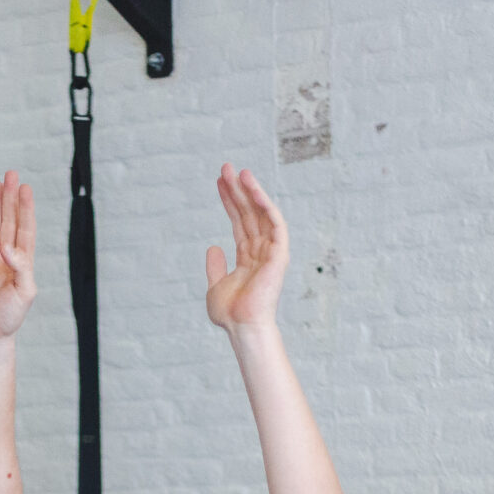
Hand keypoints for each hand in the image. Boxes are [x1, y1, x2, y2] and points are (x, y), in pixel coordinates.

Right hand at [0, 173, 36, 341]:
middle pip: (9, 221)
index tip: (25, 188)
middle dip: (11, 199)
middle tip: (12, 174)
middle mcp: (6, 259)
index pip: (24, 229)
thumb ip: (20, 268)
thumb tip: (6, 247)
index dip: (25, 208)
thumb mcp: (24, 294)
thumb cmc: (9, 319)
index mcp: (22, 263)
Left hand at [205, 165, 288, 331]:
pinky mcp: (279, 253)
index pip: (239, 221)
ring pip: (261, 213)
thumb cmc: (230, 313)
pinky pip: (275, 222)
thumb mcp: (215, 286)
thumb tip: (213, 246)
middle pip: (249, 213)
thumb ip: (215, 267)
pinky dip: (265, 204)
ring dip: (251, 191)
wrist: (242, 326)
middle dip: (238, 190)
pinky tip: (252, 188)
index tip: (219, 181)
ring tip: (238, 171)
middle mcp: (261, 250)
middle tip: (226, 167)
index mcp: (248, 257)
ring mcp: (271, 251)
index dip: (229, 201)